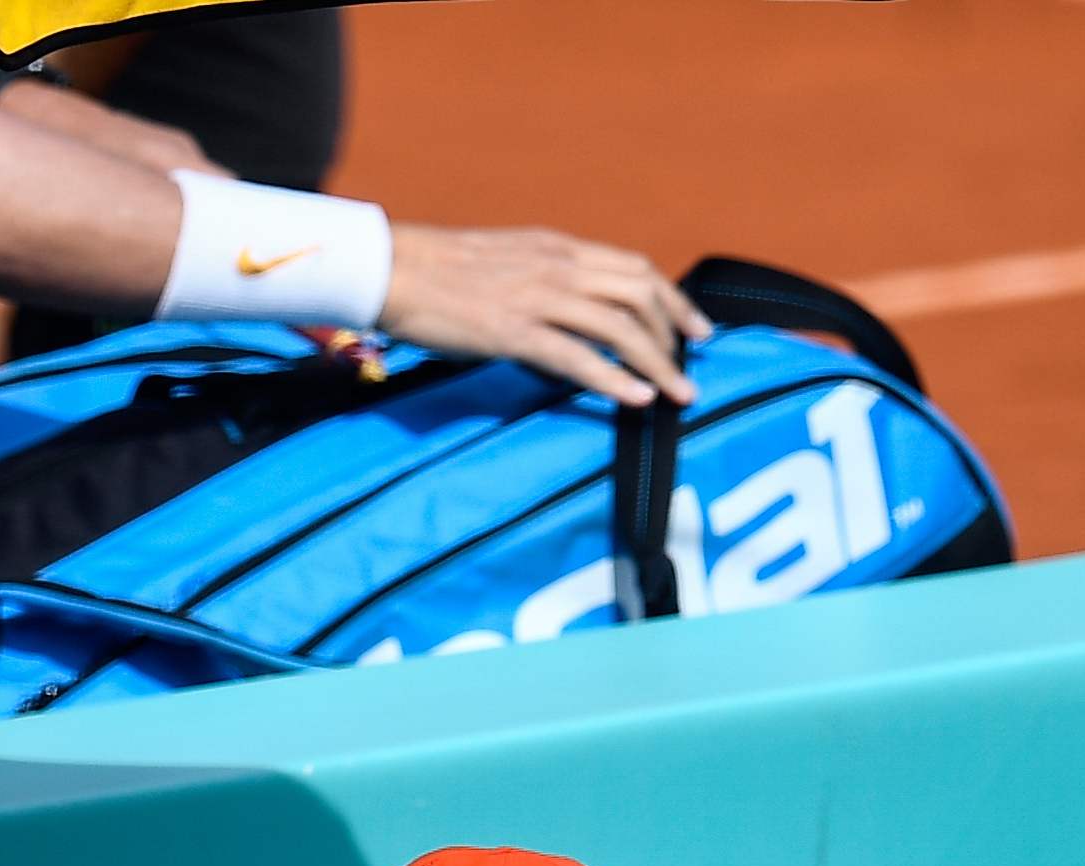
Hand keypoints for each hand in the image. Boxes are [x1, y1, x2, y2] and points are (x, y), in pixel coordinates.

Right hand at [374, 229, 704, 404]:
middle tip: (693, 365)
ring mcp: (537, 297)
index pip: (633, 268)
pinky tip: (637, 398)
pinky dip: (614, 379)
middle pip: (639, 293)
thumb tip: (570, 308)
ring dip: (658, 363)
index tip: (694, 328)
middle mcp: (557, 266)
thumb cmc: (438, 272)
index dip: (671, 299)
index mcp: (557, 247)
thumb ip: (543, 278)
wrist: (391, 268)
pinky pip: (578, 357)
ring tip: (680, 394)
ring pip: (619, 327)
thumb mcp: (505, 261)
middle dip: (675, 332)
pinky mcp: (514, 330)